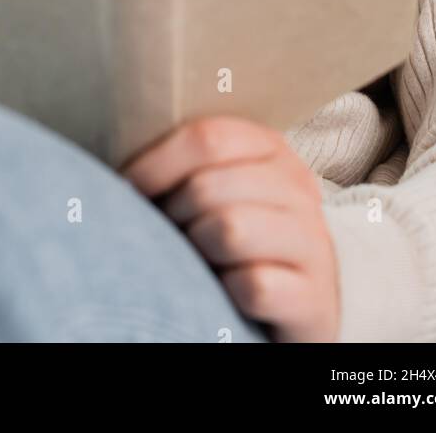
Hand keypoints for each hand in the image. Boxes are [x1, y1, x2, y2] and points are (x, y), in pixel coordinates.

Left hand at [119, 115, 340, 341]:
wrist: (309, 298)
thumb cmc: (246, 238)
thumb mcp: (226, 189)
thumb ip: (192, 167)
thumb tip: (121, 173)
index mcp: (272, 150)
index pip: (208, 138)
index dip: (156, 163)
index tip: (127, 188)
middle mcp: (297, 189)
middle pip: (208, 187)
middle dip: (174, 215)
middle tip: (171, 235)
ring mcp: (311, 241)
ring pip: (229, 231)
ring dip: (200, 252)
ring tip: (201, 261)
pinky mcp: (314, 295)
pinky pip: (254, 285)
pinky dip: (230, 292)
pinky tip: (230, 292)